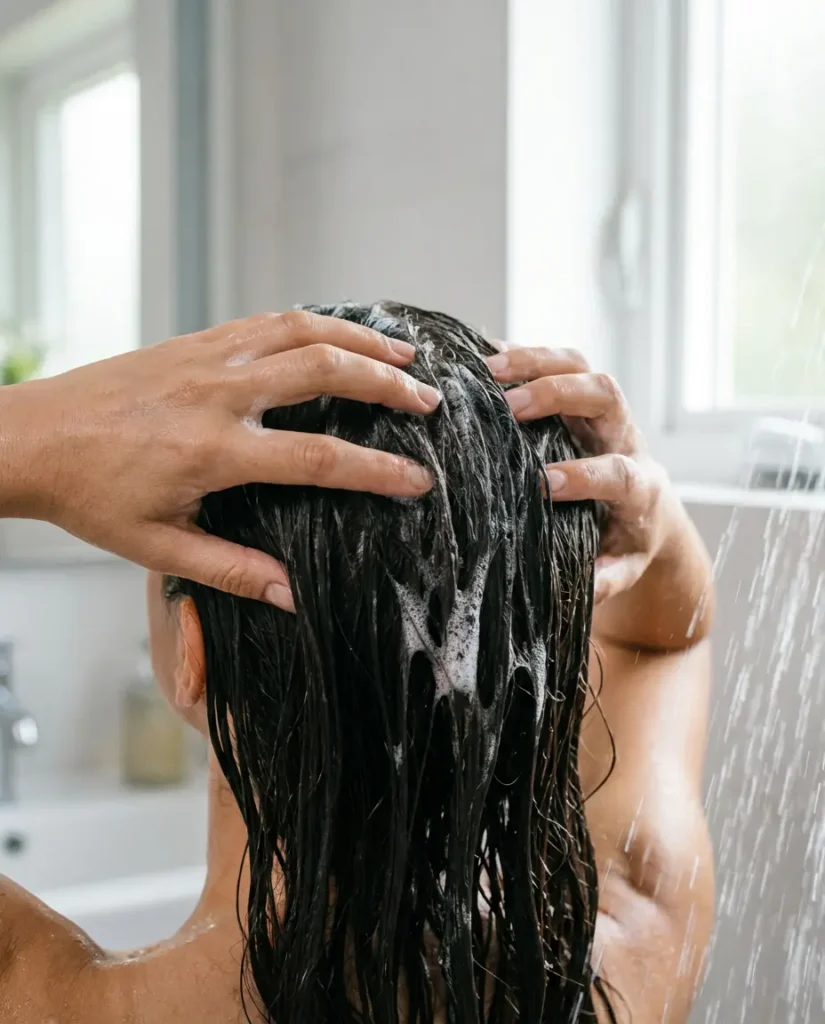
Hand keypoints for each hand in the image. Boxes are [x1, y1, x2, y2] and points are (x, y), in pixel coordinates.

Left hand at [0, 312, 440, 608]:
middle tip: (429, 401)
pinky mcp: (196, 340)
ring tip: (404, 357)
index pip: (317, 458)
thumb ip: (231, 570)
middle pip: (324, 371)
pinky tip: (340, 333)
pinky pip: (268, 320)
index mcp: (214, 450)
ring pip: (302, 330)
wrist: (30, 438)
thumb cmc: (90, 496)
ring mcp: (207, 357)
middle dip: (387, 386)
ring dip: (361, 340)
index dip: (376, 471)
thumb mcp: (158, 546)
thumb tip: (290, 595)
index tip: (418, 480)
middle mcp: (218, 394)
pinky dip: (316, 321)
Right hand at [487, 345, 712, 646]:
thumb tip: (582, 587)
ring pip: (580, 366)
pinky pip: (556, 361)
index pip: (619, 472)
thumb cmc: (628, 539)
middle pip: (605, 394)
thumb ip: (606, 577)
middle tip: (510, 405)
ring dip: (534, 361)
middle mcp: (625, 436)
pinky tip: (480, 355)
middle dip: (558, 394)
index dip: (586, 475)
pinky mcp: (579, 394)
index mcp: (639, 486)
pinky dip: (520, 354)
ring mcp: (602, 409)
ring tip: (485, 367)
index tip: (546, 484)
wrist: (649, 509)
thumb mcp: (624, 566)